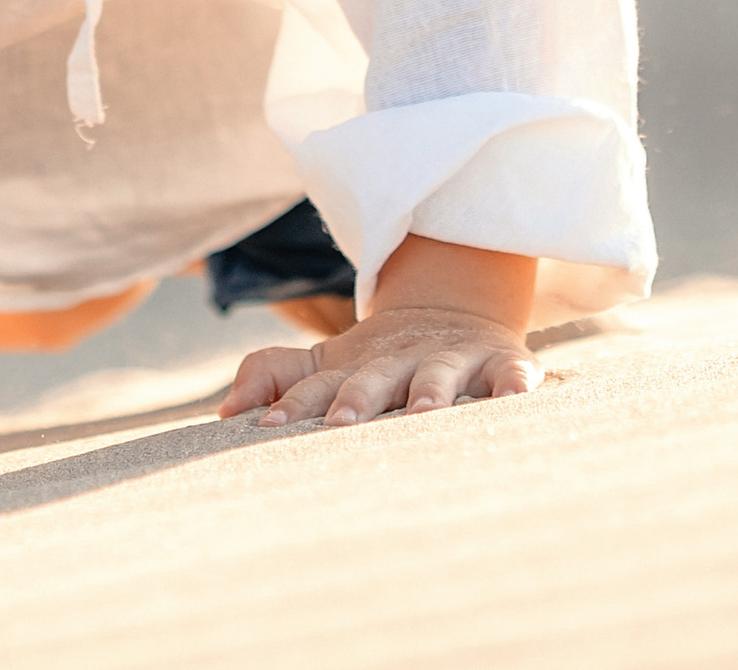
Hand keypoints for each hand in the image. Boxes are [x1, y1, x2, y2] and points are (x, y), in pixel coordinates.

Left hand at [216, 235, 539, 427]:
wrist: (453, 309)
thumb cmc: (377, 359)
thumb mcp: (326, 363)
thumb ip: (274, 376)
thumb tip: (224, 410)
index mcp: (355, 367)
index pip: (317, 387)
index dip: (291, 406)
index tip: (264, 427)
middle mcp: (400, 361)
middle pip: (375, 380)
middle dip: (358, 401)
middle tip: (340, 424)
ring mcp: (450, 360)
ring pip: (438, 377)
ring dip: (430, 393)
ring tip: (423, 413)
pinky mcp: (499, 363)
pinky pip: (509, 375)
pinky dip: (513, 385)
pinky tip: (514, 399)